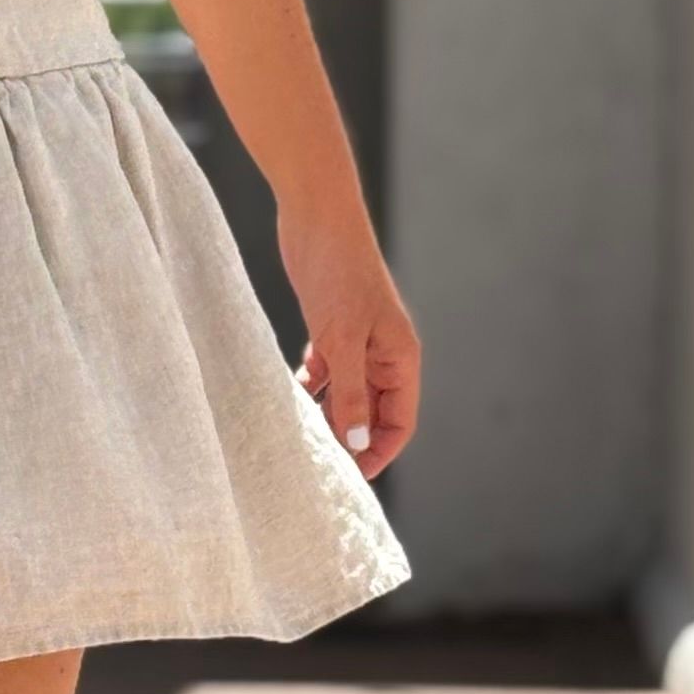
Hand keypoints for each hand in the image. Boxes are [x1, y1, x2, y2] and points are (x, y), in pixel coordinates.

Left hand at [285, 238, 418, 485]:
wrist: (316, 216)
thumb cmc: (337, 271)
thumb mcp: (342, 339)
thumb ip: (351, 392)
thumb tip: (359, 442)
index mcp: (401, 357)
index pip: (399, 421)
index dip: (379, 451)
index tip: (351, 477)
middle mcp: (383, 353)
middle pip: (372, 412)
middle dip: (349, 438)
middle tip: (317, 464)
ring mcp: (356, 340)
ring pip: (346, 393)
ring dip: (327, 414)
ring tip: (300, 437)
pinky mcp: (330, 328)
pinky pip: (326, 372)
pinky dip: (311, 386)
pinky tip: (292, 396)